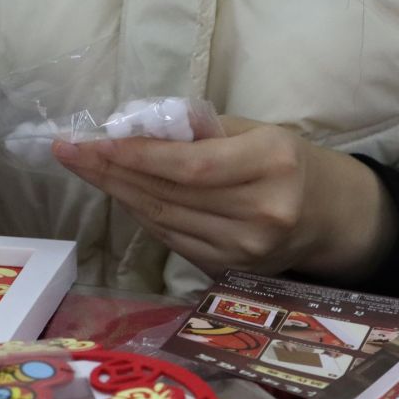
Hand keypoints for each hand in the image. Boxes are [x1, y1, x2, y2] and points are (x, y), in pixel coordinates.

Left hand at [53, 117, 395, 284]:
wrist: (329, 216)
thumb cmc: (285, 161)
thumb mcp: (253, 129)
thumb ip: (198, 129)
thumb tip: (132, 126)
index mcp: (272, 163)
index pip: (187, 165)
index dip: (133, 156)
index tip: (88, 142)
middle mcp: (262, 212)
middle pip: (168, 195)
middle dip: (111, 172)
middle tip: (69, 152)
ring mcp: (246, 249)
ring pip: (163, 221)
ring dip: (119, 194)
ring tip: (87, 169)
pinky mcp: (231, 271)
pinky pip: (172, 239)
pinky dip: (141, 216)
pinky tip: (121, 194)